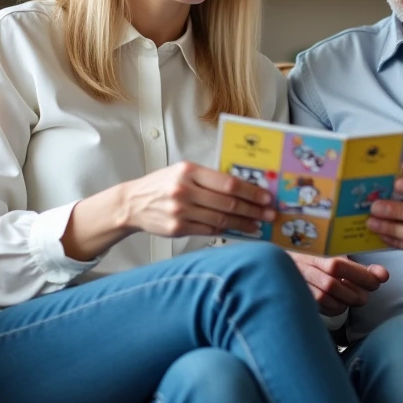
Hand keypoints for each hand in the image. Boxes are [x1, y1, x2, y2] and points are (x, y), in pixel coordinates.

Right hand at [120, 161, 275, 237]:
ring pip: (220, 220)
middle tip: (269, 214)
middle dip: (253, 210)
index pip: (228, 182)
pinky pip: (209, 231)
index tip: (266, 197)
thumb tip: (243, 188)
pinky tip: (238, 231)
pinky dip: (226, 231)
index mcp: (189, 171)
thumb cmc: (162, 185)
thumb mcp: (183, 172)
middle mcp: (184, 191)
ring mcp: (180, 211)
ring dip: (243, 224)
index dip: (251, 192)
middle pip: (227, 203)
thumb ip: (208, 178)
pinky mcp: (177, 228)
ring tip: (258, 225)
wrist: (132, 203)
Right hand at [288, 252, 389, 316]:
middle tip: (363, 295)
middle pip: (332, 284)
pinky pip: (318, 307)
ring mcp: (299, 282)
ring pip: (325, 298)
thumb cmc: (319, 261)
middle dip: (354, 292)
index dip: (362, 275)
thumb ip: (361, 269)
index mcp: (317, 251)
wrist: (286, 264)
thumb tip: (384, 275)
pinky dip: (334, 308)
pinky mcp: (297, 295)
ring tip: (351, 299)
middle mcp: (305, 266)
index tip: (378, 279)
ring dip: (344, 302)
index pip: (339, 265)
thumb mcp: (339, 258)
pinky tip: (338, 304)